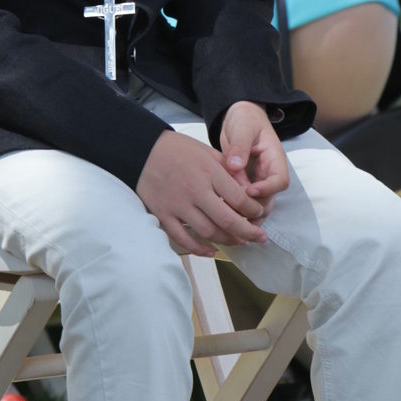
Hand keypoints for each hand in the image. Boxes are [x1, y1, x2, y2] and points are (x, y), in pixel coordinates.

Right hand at [136, 130, 270, 255]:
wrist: (142, 150)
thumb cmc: (177, 150)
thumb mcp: (207, 151)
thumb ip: (228, 171)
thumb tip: (249, 191)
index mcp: (209, 172)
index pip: (239, 198)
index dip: (253, 211)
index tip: (258, 214)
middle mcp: (195, 190)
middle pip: (227, 220)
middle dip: (248, 233)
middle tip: (259, 238)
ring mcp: (178, 205)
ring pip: (208, 232)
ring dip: (227, 241)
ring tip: (239, 241)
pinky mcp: (163, 215)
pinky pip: (183, 238)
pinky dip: (199, 249)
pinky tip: (211, 251)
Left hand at [220, 101, 289, 217]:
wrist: (240, 119)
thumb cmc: (245, 120)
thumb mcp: (243, 128)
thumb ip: (240, 146)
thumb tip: (234, 165)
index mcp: (274, 159)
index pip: (279, 181)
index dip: (267, 189)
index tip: (249, 191)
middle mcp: (269, 175)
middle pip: (269, 200)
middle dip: (254, 209)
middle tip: (234, 213)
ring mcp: (258, 182)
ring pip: (257, 207)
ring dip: (244, 216)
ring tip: (227, 221)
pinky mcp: (245, 186)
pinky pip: (243, 204)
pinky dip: (235, 211)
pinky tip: (220, 216)